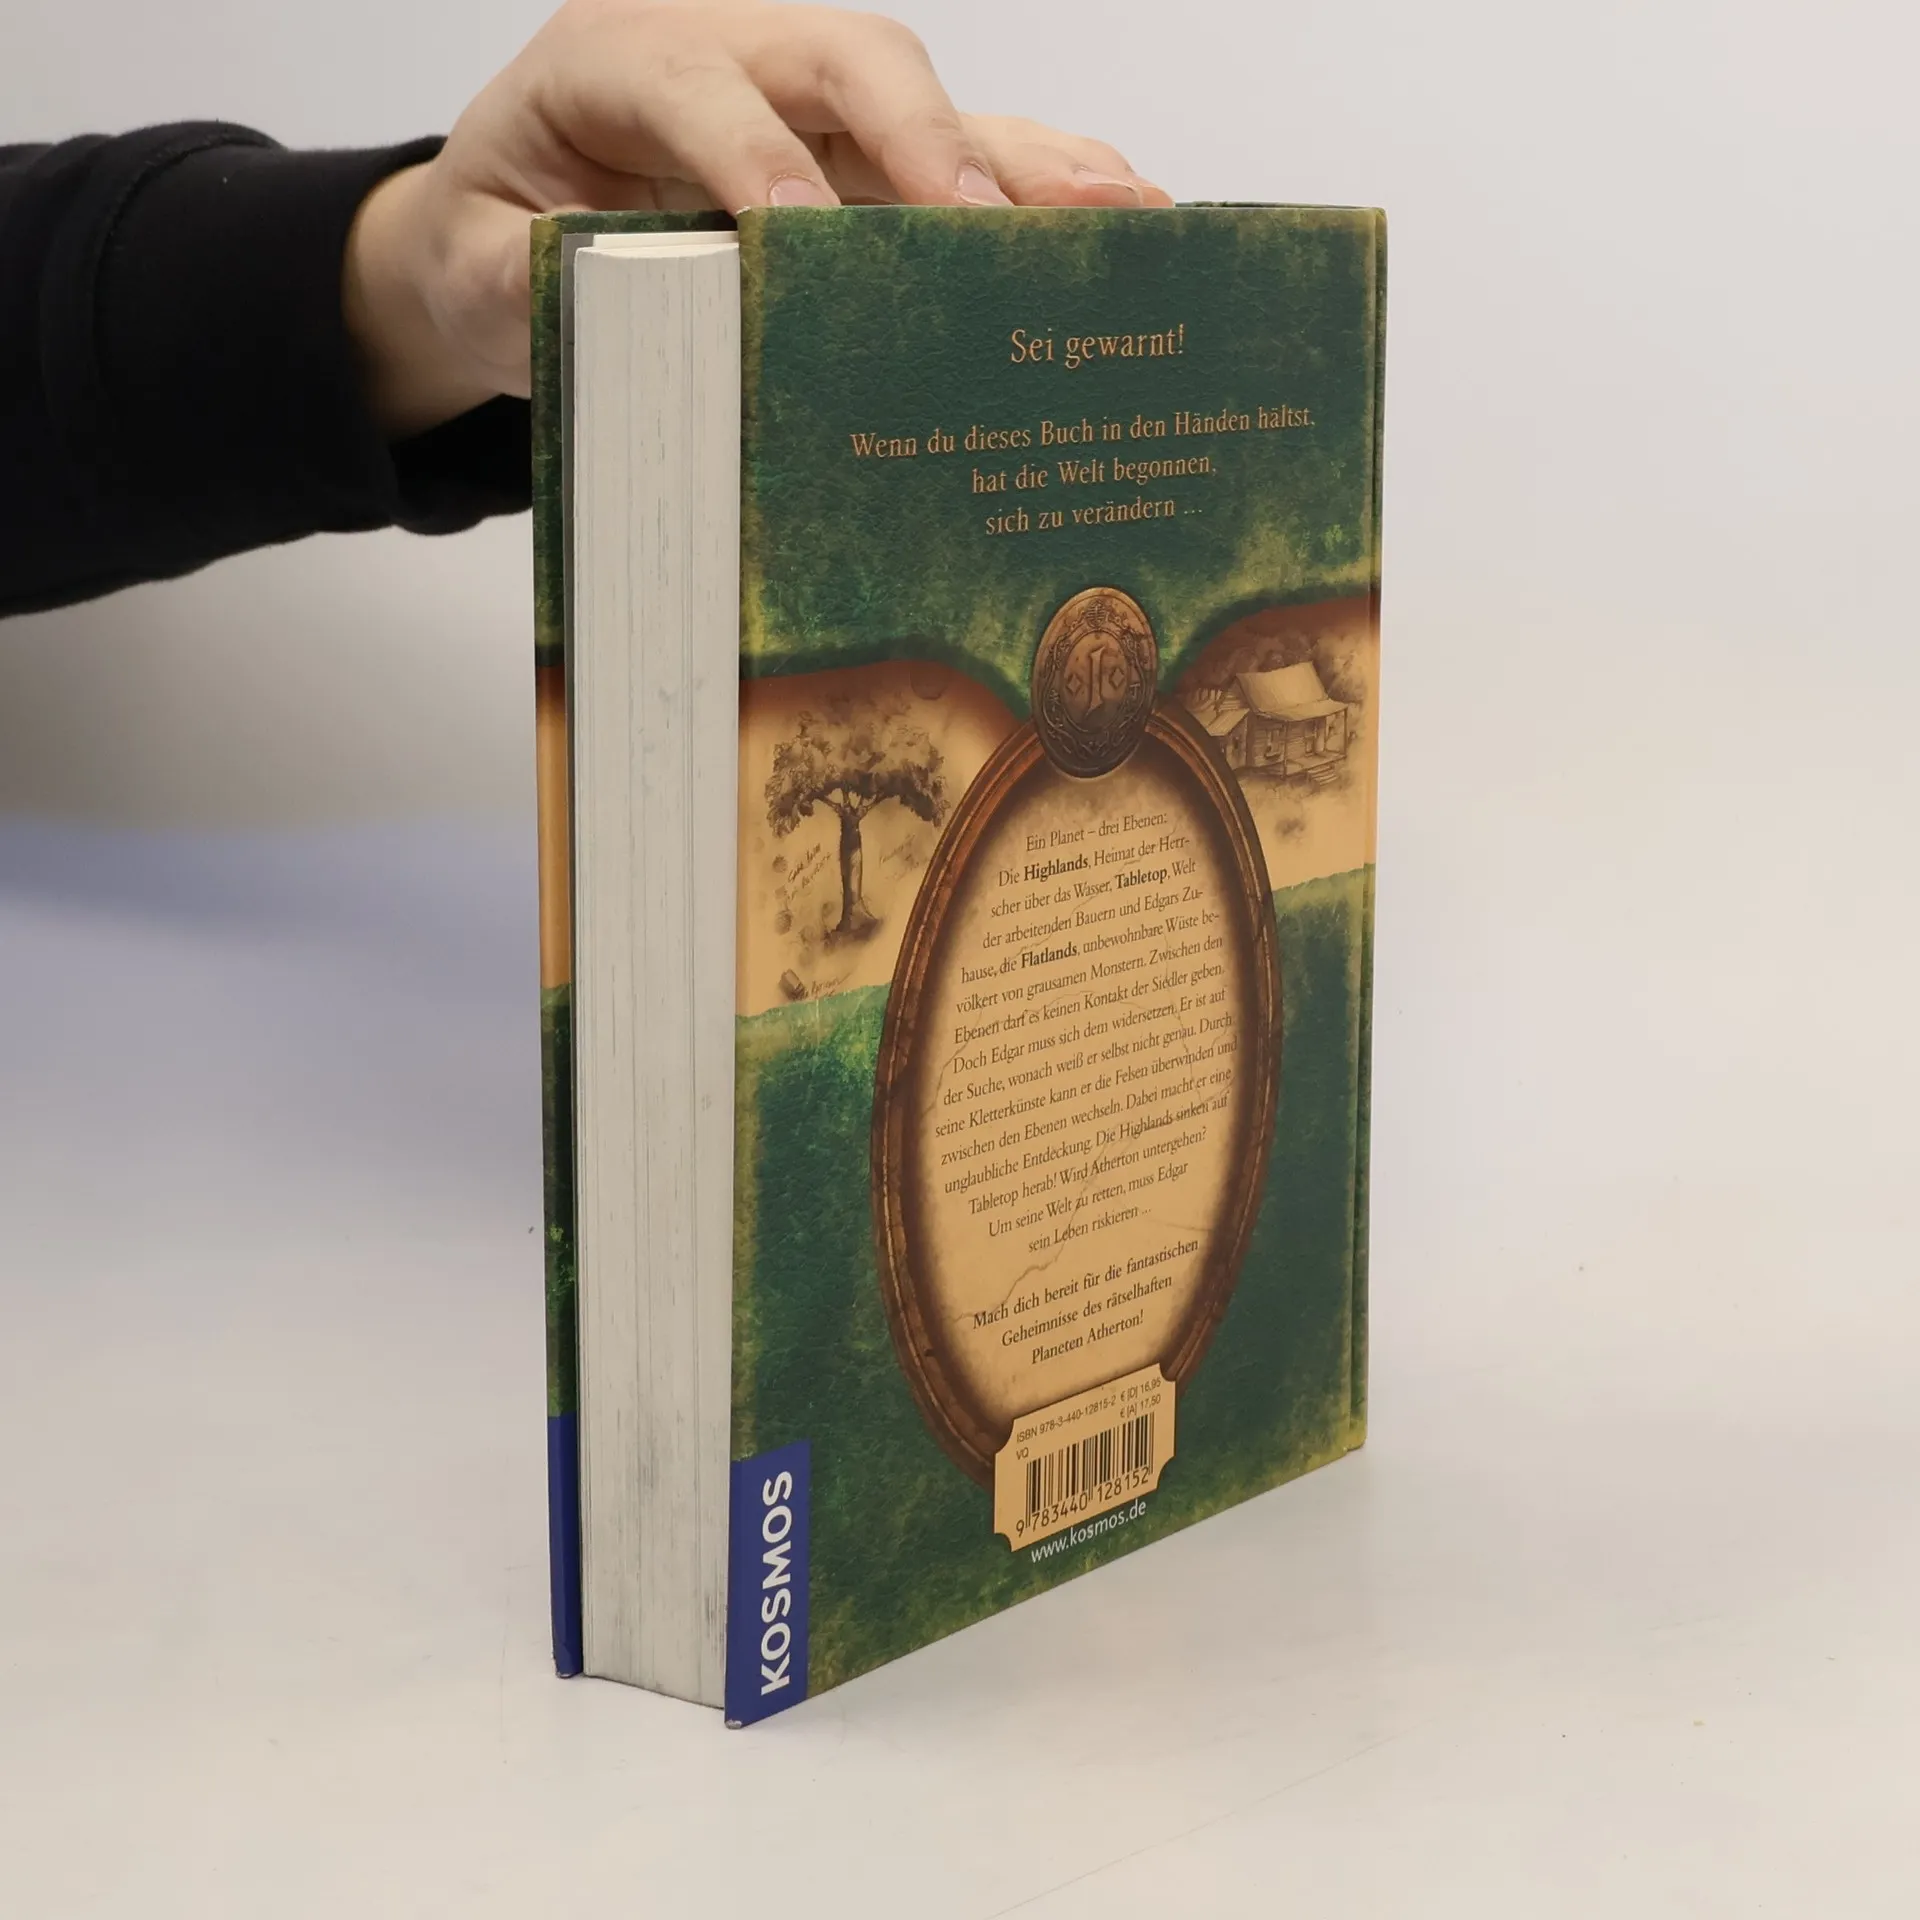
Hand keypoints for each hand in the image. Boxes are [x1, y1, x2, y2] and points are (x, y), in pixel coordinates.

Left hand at [343, 0, 1172, 436]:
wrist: (508, 234)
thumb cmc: (497, 243)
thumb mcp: (475, 269)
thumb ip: (526, 283)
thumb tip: (619, 308)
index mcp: (613, 60)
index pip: (699, 85)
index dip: (756, 154)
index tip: (805, 236)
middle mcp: (728, 52)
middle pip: (848, 61)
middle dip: (924, 139)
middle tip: (983, 228)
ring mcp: (803, 101)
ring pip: (923, 104)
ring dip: (1022, 162)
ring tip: (1122, 214)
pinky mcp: (854, 152)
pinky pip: (953, 150)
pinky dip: (1032, 183)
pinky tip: (1113, 216)